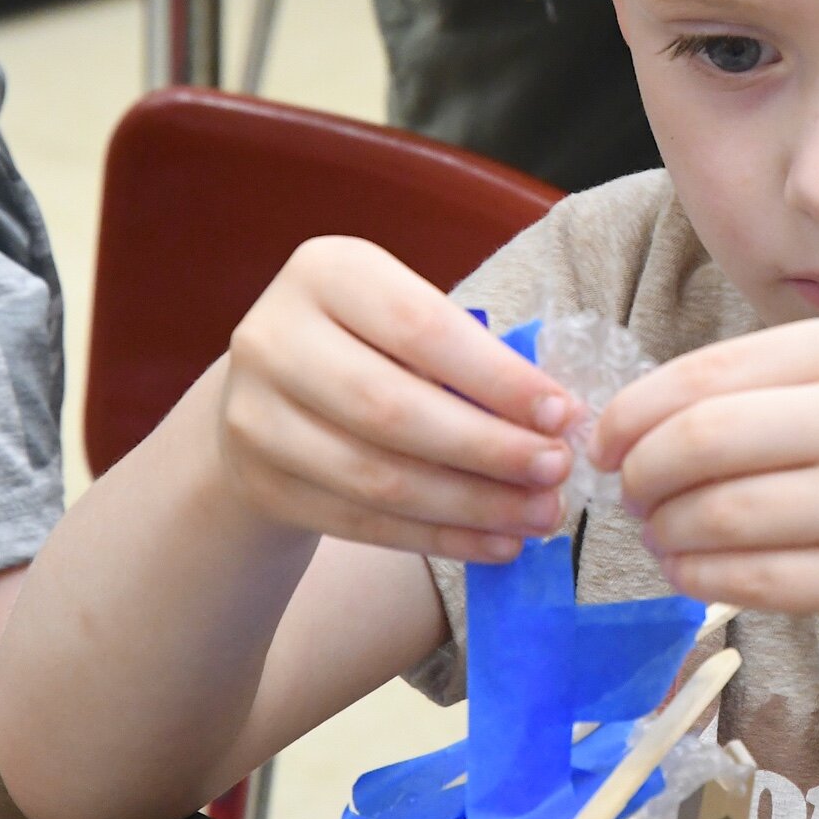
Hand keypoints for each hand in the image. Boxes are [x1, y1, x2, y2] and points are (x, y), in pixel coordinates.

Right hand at [218, 237, 574, 561]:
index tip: (563, 415)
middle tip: (556, 472)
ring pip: (378, 478)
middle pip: (394, 410)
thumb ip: (468, 354)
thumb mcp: (405, 318)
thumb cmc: (370, 345)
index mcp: (327, 274)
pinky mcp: (260, 485)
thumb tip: (556, 419)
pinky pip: (362, 524)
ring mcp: (255, 417)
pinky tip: (495, 544)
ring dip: (472, 504)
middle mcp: (275, 339)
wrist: (270, 394)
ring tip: (539, 514)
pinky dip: (438, 538)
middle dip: (489, 449)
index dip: (498, 378)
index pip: (422, 329)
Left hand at [591, 317, 818, 646]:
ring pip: (720, 517)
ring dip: (665, 532)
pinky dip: (698, 578)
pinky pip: (752, 580)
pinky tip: (689, 570)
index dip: (632, 413)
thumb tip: (628, 419)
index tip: (604, 442)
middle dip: (640, 474)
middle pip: (702, 442)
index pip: (705, 374)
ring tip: (661, 534)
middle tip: (629, 493)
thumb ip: (756, 385)